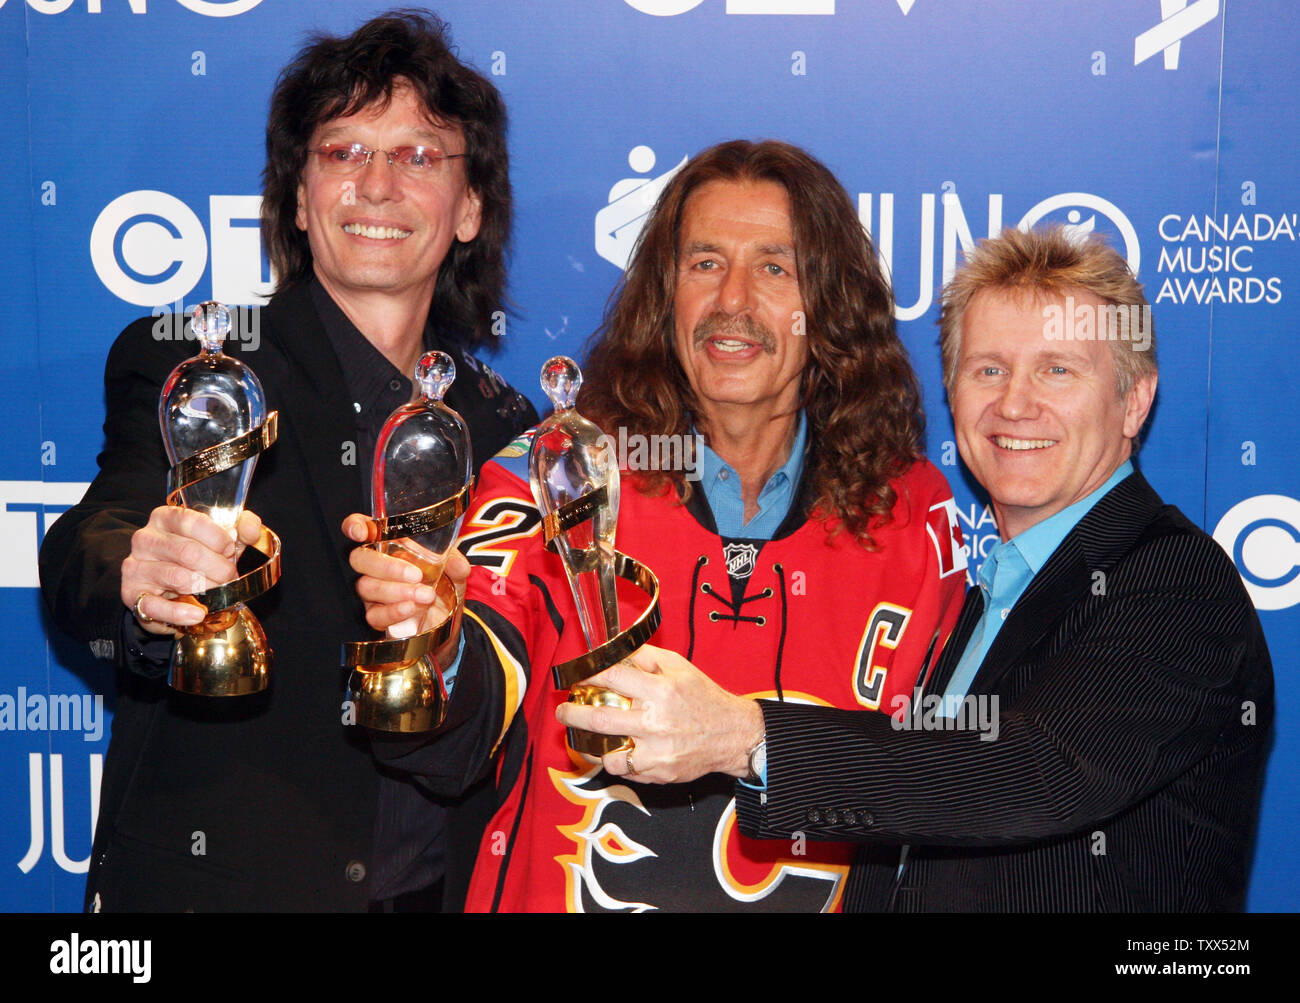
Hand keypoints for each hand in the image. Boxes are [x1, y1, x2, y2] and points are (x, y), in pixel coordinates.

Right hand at [121, 506, 261, 635]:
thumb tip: (250, 529)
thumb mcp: (223, 538)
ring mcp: (135, 567)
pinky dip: (180, 612)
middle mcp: (145, 539)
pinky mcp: (132, 595)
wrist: (169, 588)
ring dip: (206, 589)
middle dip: (218, 568)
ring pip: (177, 577)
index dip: (218, 538)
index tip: (231, 550)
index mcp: (164, 518)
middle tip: (230, 577)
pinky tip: (197, 614)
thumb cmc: (200, 557)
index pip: (191, 521)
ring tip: (219, 594)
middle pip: (187, 551)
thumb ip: (243, 527)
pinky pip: (155, 605)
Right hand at [343, 513, 468, 666]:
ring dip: (398, 590)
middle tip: (416, 575)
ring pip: (366, 587)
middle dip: (386, 566)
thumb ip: (454, 561)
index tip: (361, 533)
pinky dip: (393, 611)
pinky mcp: (376, 617)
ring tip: (427, 595)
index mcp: (389, 543)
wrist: (448, 620)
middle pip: (359, 559)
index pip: (359, 527)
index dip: (355, 526)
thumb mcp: (454, 569)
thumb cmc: (443, 585)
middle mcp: (375, 565)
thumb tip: (456, 564)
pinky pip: (374, 615)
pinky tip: (411, 608)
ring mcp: (372, 592)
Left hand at [554, 644, 764, 784]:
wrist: (731, 734)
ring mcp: (657, 752)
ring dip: (589, 746)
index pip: (612, 680)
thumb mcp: (680, 667)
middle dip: (573, 714)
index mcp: (660, 692)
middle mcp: (656, 723)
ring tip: (581, 737)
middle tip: (562, 711)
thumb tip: (616, 651)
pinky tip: (612, 751)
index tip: (576, 678)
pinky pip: (626, 771)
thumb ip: (646, 658)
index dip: (588, 677)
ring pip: (608, 754)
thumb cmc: (704, 698)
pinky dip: (615, 762)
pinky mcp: (660, 772)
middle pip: (601, 719)